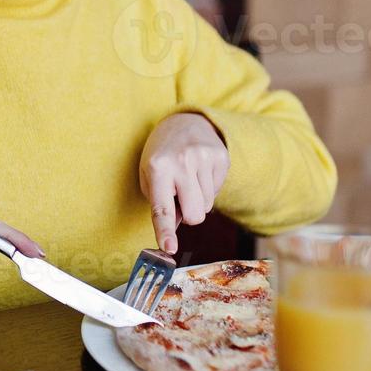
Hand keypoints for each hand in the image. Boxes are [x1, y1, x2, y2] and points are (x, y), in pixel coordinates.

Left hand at [139, 111, 229, 254]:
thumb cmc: (162, 155)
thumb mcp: (149, 174)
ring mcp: (204, 158)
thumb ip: (159, 203)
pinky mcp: (222, 157)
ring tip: (189, 178)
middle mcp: (182, 162)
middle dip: (189, 215)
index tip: (169, 248)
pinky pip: (217, 192)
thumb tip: (176, 229)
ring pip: (207, 206)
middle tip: (180, 196)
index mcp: (158, 167)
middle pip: (195, 215)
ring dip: (198, 199)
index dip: (165, 230)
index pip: (163, 207)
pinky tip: (200, 172)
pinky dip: (208, 188)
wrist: (185, 122)